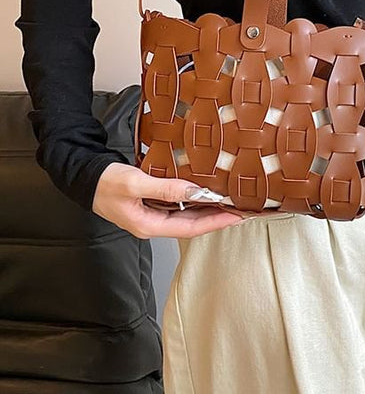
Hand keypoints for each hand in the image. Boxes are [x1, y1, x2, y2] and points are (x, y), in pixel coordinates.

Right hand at [92, 162, 243, 237]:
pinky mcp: (150, 204)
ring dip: (207, 210)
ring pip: (186, 216)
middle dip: (217, 218)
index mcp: (148, 225)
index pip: (190, 228)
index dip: (216, 222)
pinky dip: (192, 200)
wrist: (84, 177)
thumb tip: (194, 191)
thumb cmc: (105, 182)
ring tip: (229, 202)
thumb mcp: (136, 183)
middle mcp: (153, 224)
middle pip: (192, 225)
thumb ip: (165, 188)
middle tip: (240, 210)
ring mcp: (151, 215)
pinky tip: (203, 192)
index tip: (236, 216)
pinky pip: (177, 206)